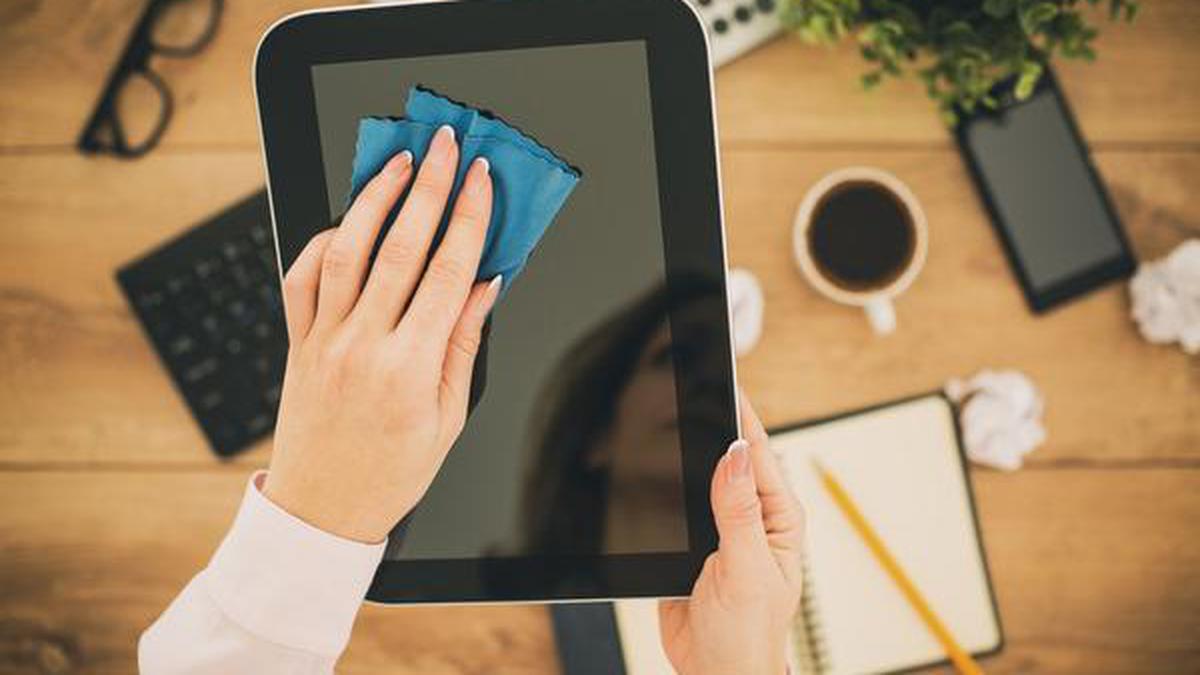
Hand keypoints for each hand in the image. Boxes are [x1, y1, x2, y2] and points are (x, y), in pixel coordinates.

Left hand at [264, 125, 500, 542]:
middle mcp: (363, 345)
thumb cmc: (390, 472)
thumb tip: (485, 285)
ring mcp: (324, 340)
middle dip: (428, 188)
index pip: (448, 272)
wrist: (322, 510)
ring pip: (346, 251)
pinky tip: (346, 222)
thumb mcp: (447, 415)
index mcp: (409, 368)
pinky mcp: (298, 343)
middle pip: (400, 247)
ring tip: (397, 165)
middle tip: (445, 146)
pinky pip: (302, 279)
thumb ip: (463, 342)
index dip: (468, 218)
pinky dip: (322, 243)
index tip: (481, 180)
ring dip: (374, 200)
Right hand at [659, 394, 805, 674]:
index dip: (738, 414)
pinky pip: (671, 504)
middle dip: (704, 425)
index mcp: (778, 517)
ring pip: (694, 477)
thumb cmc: (748, 636)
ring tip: (656, 420)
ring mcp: (718, 527)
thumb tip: (732, 455)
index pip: (757, 452)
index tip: (720, 378)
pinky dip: (657, 488)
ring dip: (677, 457)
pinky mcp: (688, 542)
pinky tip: (641, 471)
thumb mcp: (746, 571)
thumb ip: (738, 512)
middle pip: (724, 457)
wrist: (713, 673)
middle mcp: (751, 516)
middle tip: (679, 387)